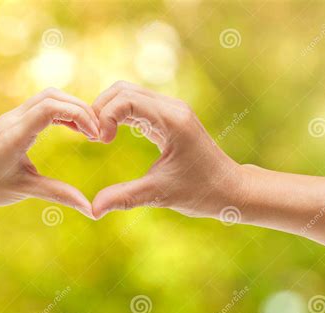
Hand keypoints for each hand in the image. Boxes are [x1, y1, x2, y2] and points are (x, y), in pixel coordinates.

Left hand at [0, 88, 99, 217]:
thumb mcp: (23, 190)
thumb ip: (57, 194)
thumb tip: (89, 208)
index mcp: (16, 134)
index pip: (52, 107)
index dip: (79, 115)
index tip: (95, 135)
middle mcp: (14, 118)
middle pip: (53, 95)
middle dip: (80, 109)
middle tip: (98, 132)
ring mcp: (12, 116)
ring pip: (47, 97)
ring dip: (71, 108)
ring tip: (88, 131)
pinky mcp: (12, 120)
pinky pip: (41, 106)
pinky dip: (60, 112)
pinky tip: (71, 129)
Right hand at [91, 81, 242, 219]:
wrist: (232, 189)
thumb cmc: (202, 192)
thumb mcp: (160, 195)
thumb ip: (124, 197)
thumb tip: (92, 209)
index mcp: (172, 121)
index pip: (125, 99)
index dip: (104, 116)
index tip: (99, 141)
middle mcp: (172, 108)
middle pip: (122, 90)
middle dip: (100, 110)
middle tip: (93, 138)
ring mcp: (171, 110)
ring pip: (127, 93)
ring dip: (108, 111)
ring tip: (100, 137)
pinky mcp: (168, 117)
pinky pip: (136, 104)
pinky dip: (118, 115)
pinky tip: (111, 135)